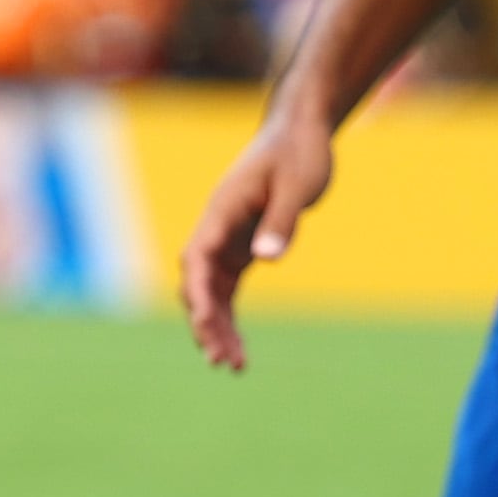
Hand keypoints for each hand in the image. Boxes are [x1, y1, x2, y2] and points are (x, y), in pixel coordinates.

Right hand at [179, 118, 336, 375]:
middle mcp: (216, 228)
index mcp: (222, 211)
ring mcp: (226, 240)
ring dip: (217, 328)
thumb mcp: (297, 184)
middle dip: (206, 323)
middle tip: (222, 361)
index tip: (206, 324)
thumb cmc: (299, 151)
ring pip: (211, 293)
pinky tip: (237, 347)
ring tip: (232, 366)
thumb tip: (266, 258)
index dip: (198, 294)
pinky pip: (227, 290)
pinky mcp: (243, 247)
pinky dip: (229, 317)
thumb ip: (281, 220)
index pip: (197, 258)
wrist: (300, 130)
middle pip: (198, 283)